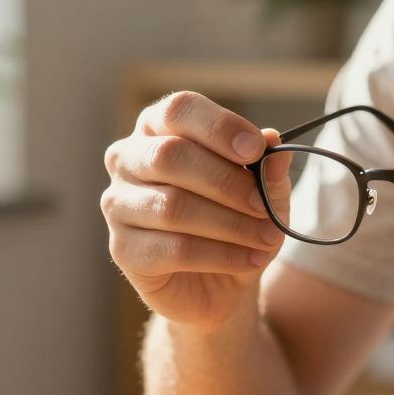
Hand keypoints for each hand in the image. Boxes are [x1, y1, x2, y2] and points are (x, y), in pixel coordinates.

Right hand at [101, 92, 291, 330]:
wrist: (220, 284)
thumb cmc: (237, 221)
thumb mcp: (265, 192)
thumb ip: (268, 168)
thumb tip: (275, 144)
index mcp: (159, 128)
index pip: (179, 110)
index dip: (219, 126)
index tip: (258, 149)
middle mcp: (128, 159)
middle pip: (170, 156)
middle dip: (227, 182)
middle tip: (265, 208)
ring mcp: (118, 204)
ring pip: (173, 206)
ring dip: (231, 224)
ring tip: (268, 238)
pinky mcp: (123, 250)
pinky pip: (174, 249)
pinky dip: (222, 255)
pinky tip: (251, 259)